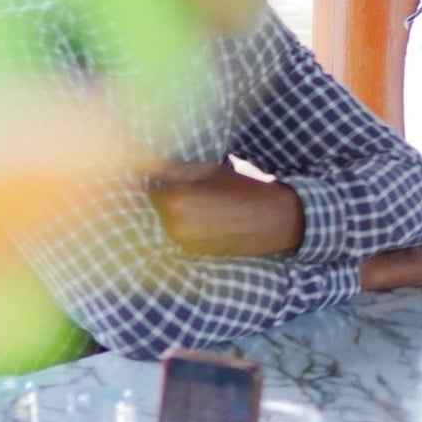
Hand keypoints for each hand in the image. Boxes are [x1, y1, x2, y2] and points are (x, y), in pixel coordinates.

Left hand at [146, 162, 303, 257]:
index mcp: (176, 199)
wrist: (272, 220)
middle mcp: (173, 224)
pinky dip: (185, 227)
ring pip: (166, 223)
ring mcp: (181, 242)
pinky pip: (178, 235)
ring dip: (174, 215)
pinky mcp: (191, 253)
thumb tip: (149, 168)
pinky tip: (203, 220)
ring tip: (198, 206)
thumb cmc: (243, 189)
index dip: (160, 183)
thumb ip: (176, 170)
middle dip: (166, 199)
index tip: (167, 179)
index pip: (150, 189)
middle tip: (186, 192)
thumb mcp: (211, 171)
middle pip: (156, 209)